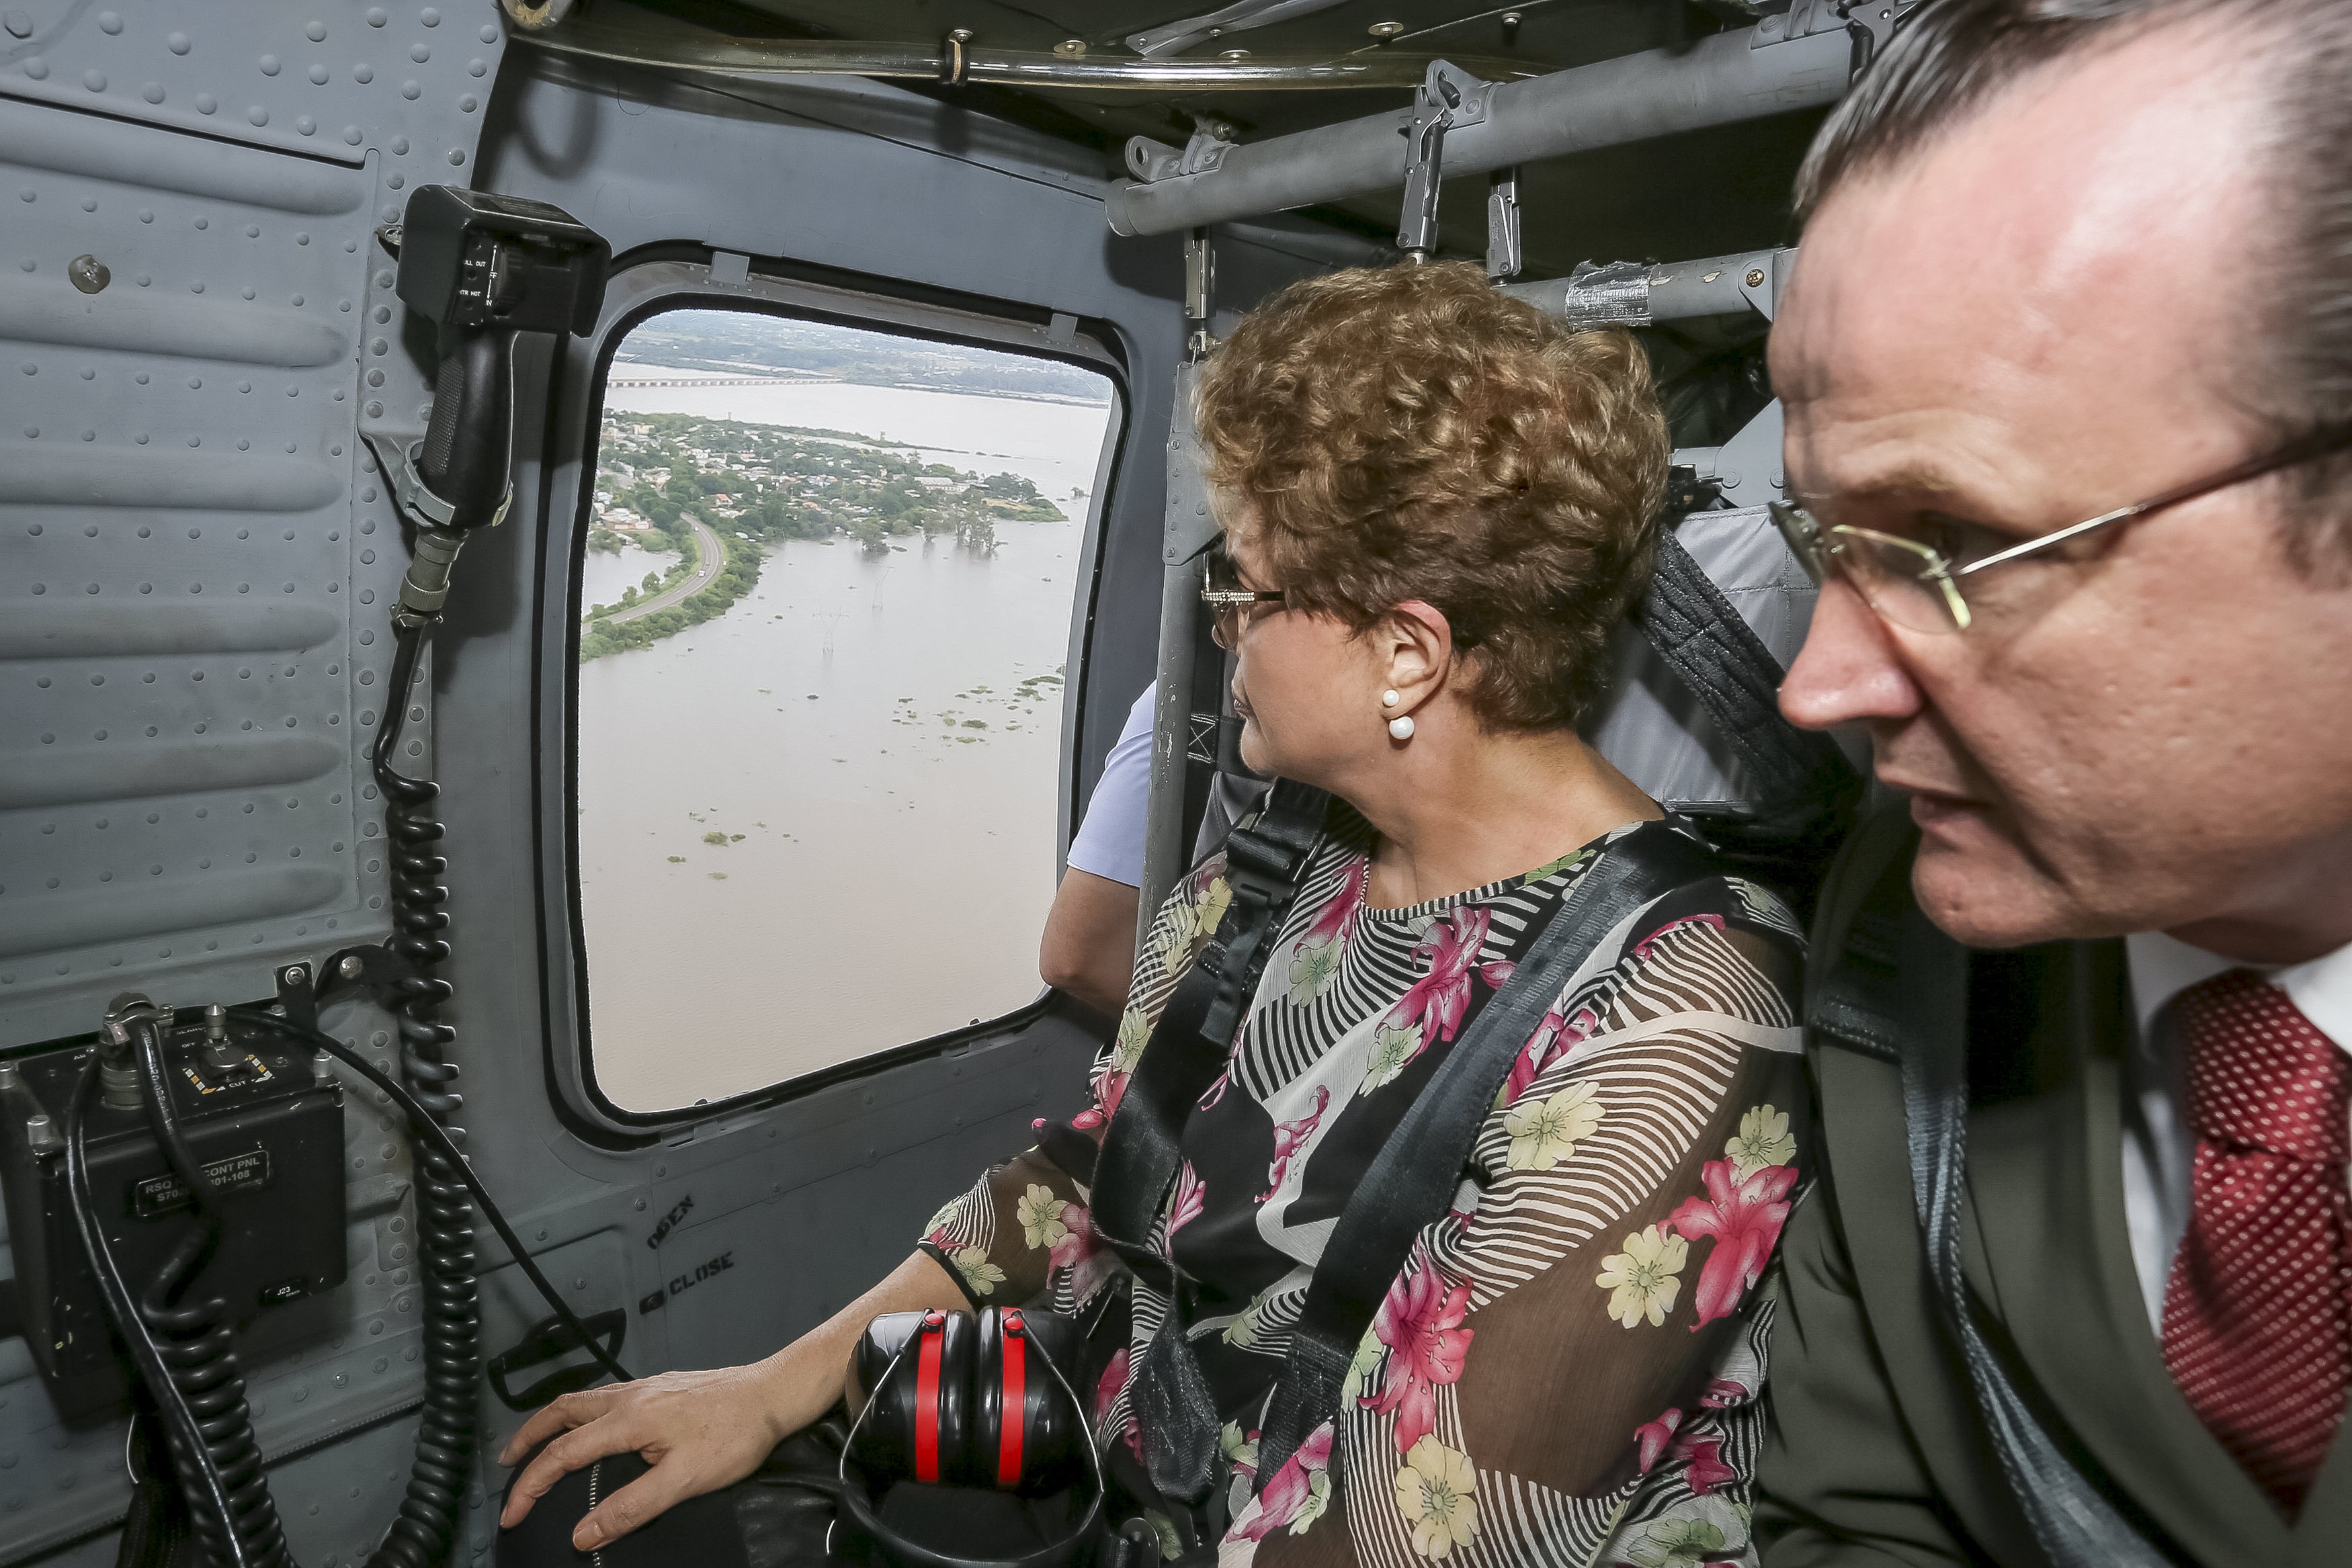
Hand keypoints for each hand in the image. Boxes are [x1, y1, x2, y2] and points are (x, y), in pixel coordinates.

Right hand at [496, 1363, 794, 1548]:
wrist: (773, 1393)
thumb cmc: (734, 1435)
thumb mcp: (684, 1480)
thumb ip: (632, 1507)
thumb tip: (581, 1534)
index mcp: (627, 1419)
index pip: (562, 1454)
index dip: (530, 1485)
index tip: (511, 1513)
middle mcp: (628, 1397)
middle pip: (560, 1412)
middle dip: (527, 1439)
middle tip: (505, 1465)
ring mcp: (644, 1387)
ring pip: (581, 1400)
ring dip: (551, 1422)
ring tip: (535, 1444)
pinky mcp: (659, 1387)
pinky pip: (603, 1397)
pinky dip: (578, 1413)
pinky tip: (588, 1426)